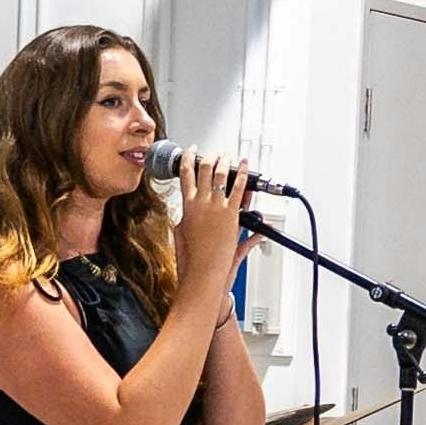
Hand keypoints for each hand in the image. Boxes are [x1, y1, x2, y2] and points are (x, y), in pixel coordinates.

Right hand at [173, 152, 258, 275]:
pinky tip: (244, 165)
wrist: (202, 272)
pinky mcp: (231, 214)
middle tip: (213, 152)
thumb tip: (184, 217)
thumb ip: (184, 222)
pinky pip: (239, 188)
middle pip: (204, 171)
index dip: (187, 159)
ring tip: (227, 155)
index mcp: (187, 206)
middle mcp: (201, 203)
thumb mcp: (181, 236)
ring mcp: (216, 207)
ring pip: (220, 175)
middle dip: (209, 157)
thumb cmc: (191, 259)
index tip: (190, 152)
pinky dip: (242, 174)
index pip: (185, 175)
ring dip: (224, 162)